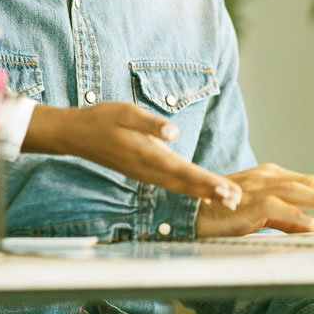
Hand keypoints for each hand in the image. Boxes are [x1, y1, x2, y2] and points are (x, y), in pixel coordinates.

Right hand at [25, 103, 242, 206]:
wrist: (76, 135)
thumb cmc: (101, 119)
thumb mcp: (125, 112)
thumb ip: (150, 122)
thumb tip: (173, 132)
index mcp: (146, 154)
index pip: (183, 170)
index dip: (206, 181)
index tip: (226, 189)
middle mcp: (147, 169)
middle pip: (185, 184)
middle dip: (212, 192)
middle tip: (237, 200)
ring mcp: (145, 174)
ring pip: (180, 187)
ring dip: (204, 193)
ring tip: (228, 200)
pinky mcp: (144, 172)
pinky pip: (172, 184)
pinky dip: (190, 190)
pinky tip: (203, 193)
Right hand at [195, 163, 313, 236]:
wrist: (190, 215)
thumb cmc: (222, 214)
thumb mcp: (260, 216)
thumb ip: (286, 219)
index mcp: (270, 177)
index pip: (308, 183)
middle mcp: (267, 177)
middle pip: (309, 183)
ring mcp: (258, 188)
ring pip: (299, 190)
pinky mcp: (249, 203)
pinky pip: (280, 209)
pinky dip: (300, 217)